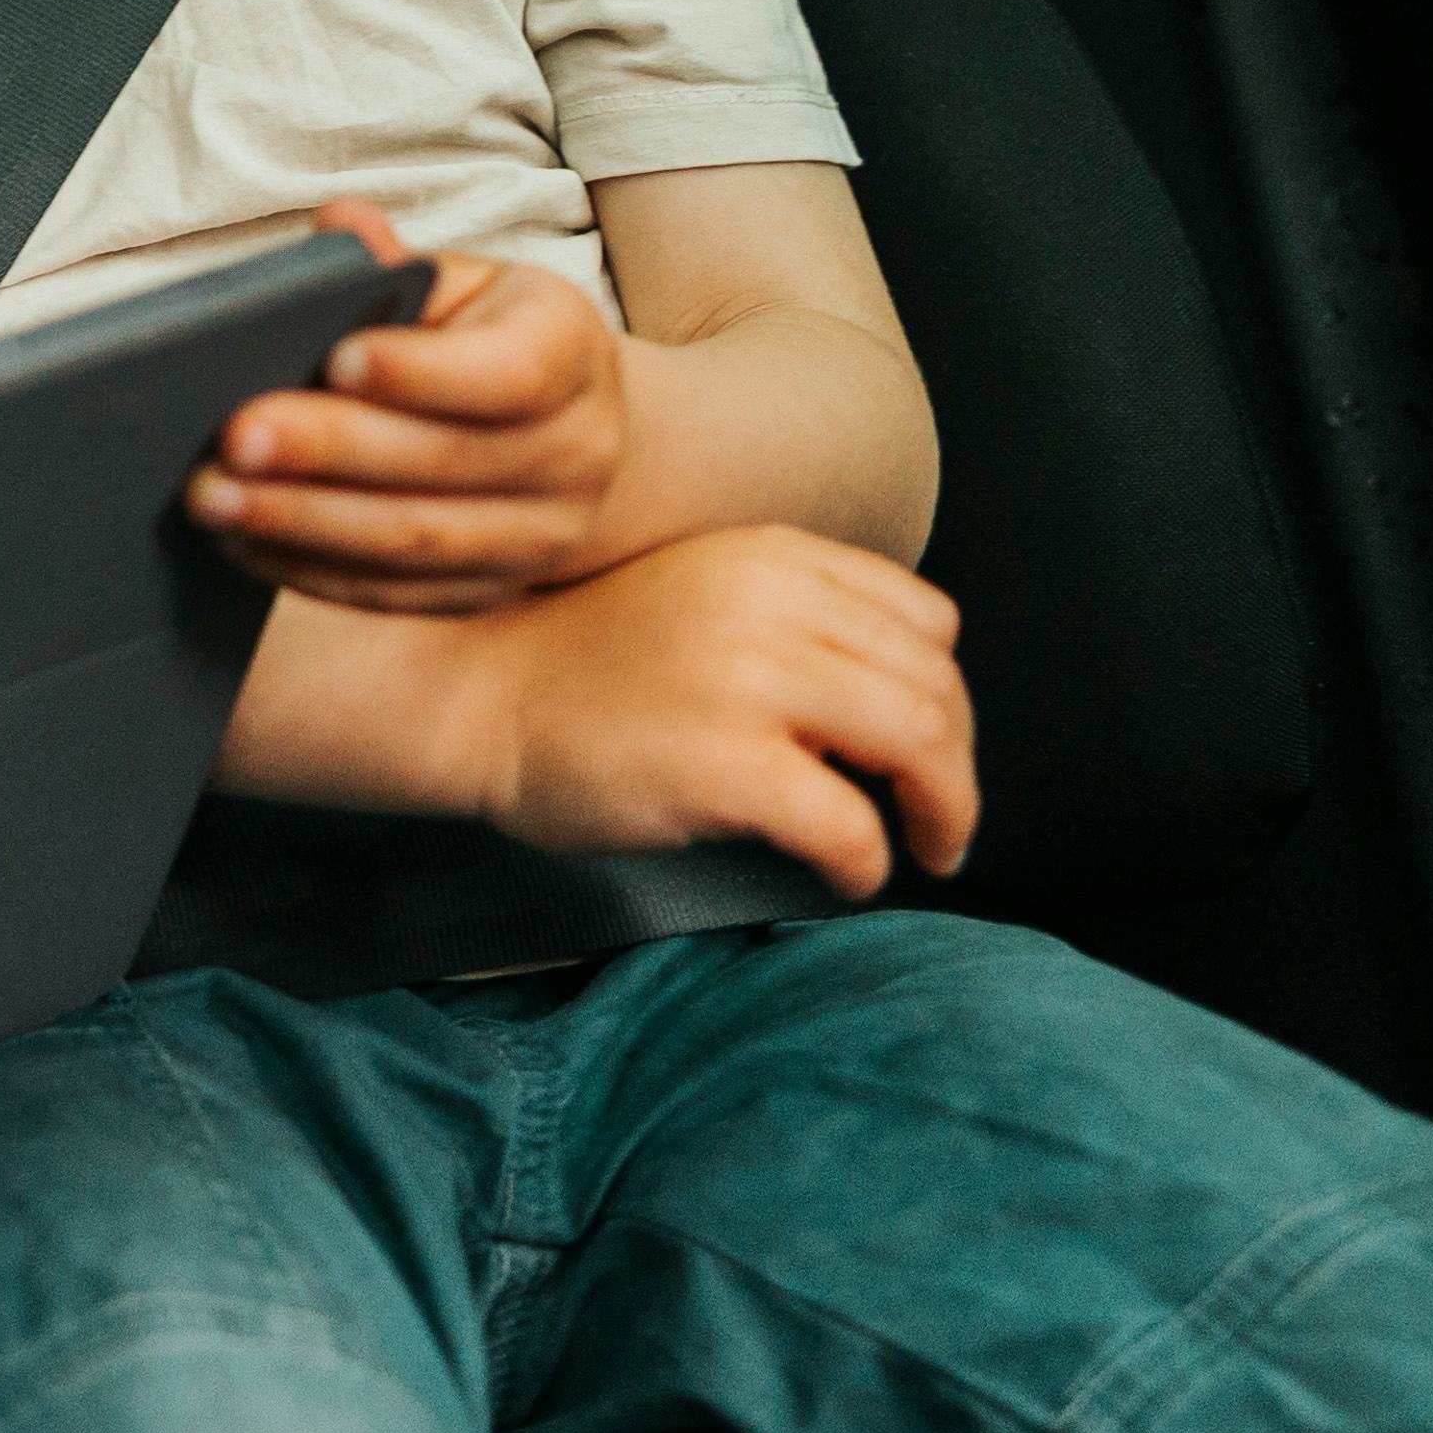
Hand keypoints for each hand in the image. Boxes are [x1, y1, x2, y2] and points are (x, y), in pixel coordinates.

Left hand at [181, 200, 630, 612]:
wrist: (559, 429)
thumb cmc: (482, 334)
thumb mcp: (459, 283)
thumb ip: (395, 261)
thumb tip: (341, 226)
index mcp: (570, 349)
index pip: (509, 370)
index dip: (422, 371)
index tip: (336, 359)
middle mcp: (577, 449)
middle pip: (445, 462)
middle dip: (329, 453)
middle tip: (233, 437)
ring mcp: (541, 533)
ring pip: (415, 539)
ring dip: (303, 523)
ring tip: (216, 497)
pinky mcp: (490, 590)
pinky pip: (395, 592)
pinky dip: (312, 570)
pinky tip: (243, 540)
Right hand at [466, 526, 977, 900]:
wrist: (476, 697)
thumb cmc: (584, 667)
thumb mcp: (702, 595)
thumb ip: (795, 618)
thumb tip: (904, 700)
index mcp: (772, 556)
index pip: (927, 619)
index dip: (943, 693)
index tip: (923, 750)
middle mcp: (771, 601)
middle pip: (936, 685)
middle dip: (956, 768)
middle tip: (939, 821)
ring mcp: (748, 679)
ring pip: (918, 743)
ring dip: (941, 812)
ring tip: (919, 849)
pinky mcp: (723, 764)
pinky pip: (849, 824)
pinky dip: (868, 863)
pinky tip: (843, 876)